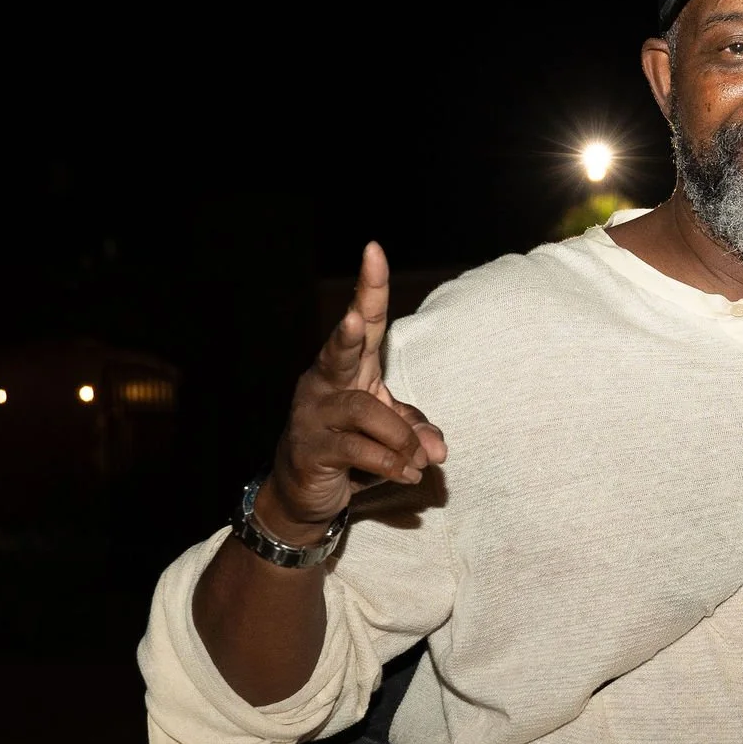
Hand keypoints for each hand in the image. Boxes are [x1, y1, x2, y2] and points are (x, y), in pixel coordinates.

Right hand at [258, 241, 448, 542]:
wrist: (305, 493)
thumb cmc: (353, 450)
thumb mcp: (393, 436)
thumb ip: (416, 431)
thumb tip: (437, 450)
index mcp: (351, 368)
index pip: (365, 321)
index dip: (371, 288)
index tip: (374, 250)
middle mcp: (327, 382)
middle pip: (342, 349)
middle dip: (352, 332)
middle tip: (358, 320)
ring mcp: (314, 414)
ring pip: (365, 412)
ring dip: (401, 439)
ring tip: (417, 463)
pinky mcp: (311, 448)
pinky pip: (359, 450)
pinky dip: (392, 464)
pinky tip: (407, 476)